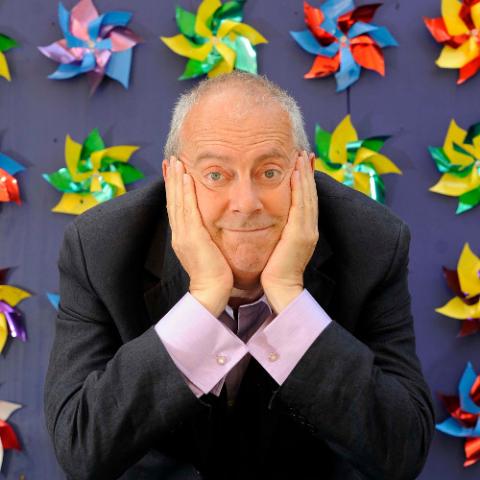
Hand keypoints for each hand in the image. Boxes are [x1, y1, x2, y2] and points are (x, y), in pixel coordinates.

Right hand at [164, 156, 232, 315]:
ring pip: (177, 201)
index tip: (174, 172)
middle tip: (171, 159)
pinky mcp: (191, 237)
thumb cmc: (216, 273)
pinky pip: (187, 209)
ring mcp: (183, 234)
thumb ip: (206, 236)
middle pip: (173, 201)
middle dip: (172, 179)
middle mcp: (179, 233)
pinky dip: (185, 192)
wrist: (212, 291)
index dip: (174, 189)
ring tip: (176, 161)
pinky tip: (186, 178)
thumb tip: (209, 226)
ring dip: (176, 180)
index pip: (176, 207)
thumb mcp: (208, 250)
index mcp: (183, 237)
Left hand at [260, 151, 318, 312]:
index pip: (305, 200)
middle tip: (304, 153)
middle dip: (307, 173)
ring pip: (308, 196)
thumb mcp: (277, 244)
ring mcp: (307, 230)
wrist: (279, 288)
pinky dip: (301, 188)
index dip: (304, 181)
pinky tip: (297, 173)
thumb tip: (270, 218)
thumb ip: (278, 230)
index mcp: (303, 230)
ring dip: (305, 175)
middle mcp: (309, 228)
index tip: (300, 164)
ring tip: (302, 156)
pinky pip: (302, 205)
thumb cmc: (273, 269)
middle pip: (309, 194)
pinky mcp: (301, 234)